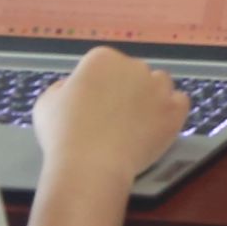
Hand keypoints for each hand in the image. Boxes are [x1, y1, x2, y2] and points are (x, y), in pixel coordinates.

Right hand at [29, 45, 187, 185]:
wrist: (91, 166)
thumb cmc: (63, 135)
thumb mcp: (47, 103)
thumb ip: (63, 87)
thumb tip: (74, 87)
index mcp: (102, 58)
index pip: (105, 64)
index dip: (100, 84)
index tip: (95, 103)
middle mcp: (134, 66)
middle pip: (133, 72)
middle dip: (126, 89)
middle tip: (115, 116)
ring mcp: (158, 87)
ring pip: (159, 83)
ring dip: (150, 96)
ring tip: (136, 121)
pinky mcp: (175, 109)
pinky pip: (179, 101)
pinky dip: (170, 110)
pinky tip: (157, 123)